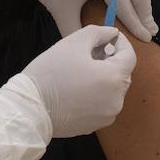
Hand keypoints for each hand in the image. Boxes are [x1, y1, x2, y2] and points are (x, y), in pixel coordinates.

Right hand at [22, 26, 137, 137]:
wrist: (29, 109)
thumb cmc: (51, 72)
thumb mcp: (74, 42)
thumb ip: (99, 33)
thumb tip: (112, 34)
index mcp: (114, 79)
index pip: (130, 56)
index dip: (120, 43)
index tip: (107, 37)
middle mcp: (116, 100)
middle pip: (122, 74)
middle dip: (110, 61)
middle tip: (90, 52)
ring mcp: (106, 116)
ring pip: (112, 90)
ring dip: (103, 78)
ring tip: (81, 71)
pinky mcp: (94, 126)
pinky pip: (102, 105)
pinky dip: (96, 95)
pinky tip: (76, 89)